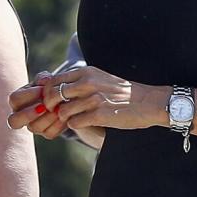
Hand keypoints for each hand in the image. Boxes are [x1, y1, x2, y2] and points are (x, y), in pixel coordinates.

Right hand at [6, 72, 67, 139]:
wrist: (63, 98)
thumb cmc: (48, 87)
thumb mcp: (45, 80)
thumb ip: (43, 78)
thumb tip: (44, 80)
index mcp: (18, 100)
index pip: (14, 100)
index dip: (27, 95)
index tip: (41, 90)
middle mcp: (21, 116)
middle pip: (13, 121)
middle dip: (28, 114)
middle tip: (43, 107)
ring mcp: (33, 126)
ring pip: (34, 127)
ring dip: (47, 117)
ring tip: (58, 109)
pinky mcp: (46, 133)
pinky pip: (49, 133)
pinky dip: (58, 124)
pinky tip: (64, 116)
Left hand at [41, 66, 165, 131]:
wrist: (148, 102)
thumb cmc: (122, 93)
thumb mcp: (100, 78)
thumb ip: (80, 81)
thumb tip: (56, 88)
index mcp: (87, 72)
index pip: (55, 80)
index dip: (47, 92)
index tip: (50, 101)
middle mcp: (88, 82)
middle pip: (54, 95)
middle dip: (51, 106)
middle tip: (56, 112)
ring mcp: (94, 99)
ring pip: (63, 111)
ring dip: (65, 118)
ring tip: (73, 118)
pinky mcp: (100, 115)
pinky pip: (74, 123)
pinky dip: (75, 125)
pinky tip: (83, 123)